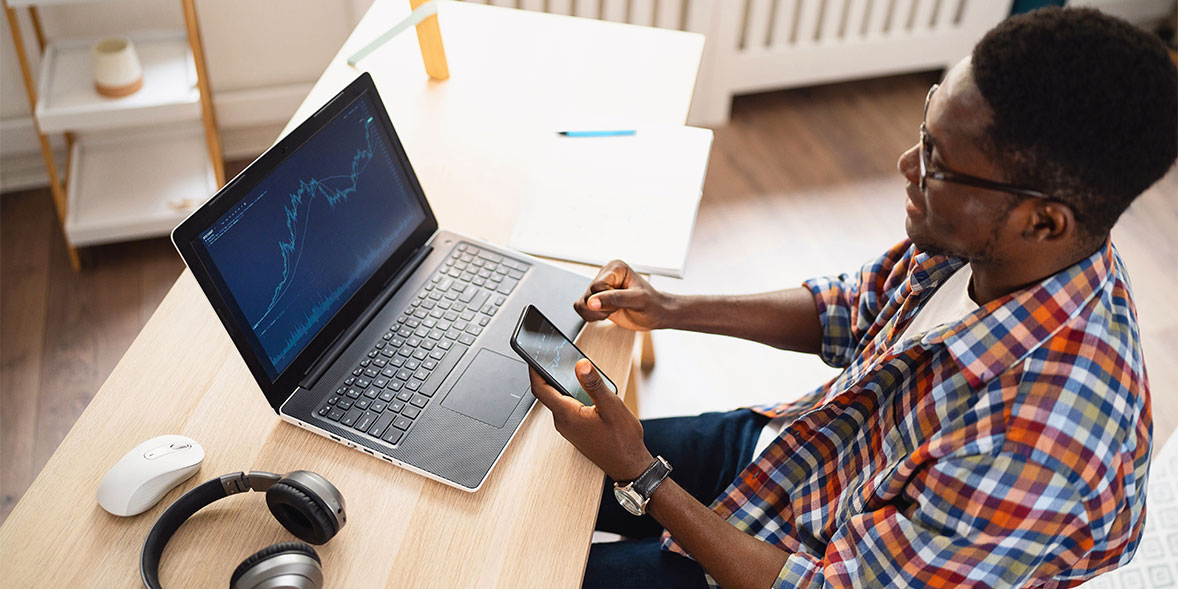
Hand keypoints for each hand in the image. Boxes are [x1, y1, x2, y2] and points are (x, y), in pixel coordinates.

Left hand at [528, 359, 653, 481]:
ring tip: (575, 369)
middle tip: (558, 355)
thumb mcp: (612, 407)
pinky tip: (587, 389)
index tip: (533, 354)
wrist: (630, 466)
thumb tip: (581, 365)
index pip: (540, 388)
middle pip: (548, 392)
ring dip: (565, 384)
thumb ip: (594, 384)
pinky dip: (573, 394)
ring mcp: (569, 428)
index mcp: (567, 415)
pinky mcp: (576, 430)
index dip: (534, 369)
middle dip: (551, 372)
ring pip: (560, 399)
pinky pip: (568, 408)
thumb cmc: (622, 441)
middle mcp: (563, 422)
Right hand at [574, 260, 674, 330]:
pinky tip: (606, 315)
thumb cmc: (652, 305)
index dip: (607, 299)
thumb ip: (614, 299)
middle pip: (588, 295)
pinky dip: (592, 316)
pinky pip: (581, 308)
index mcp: (615, 268)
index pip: (597, 286)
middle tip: (619, 308)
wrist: (656, 315)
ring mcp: (600, 288)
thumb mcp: (637, 301)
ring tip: (613, 311)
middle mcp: (605, 275)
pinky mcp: (596, 300)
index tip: (622, 302)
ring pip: (582, 303)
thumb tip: (592, 302)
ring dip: (596, 313)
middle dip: (603, 307)